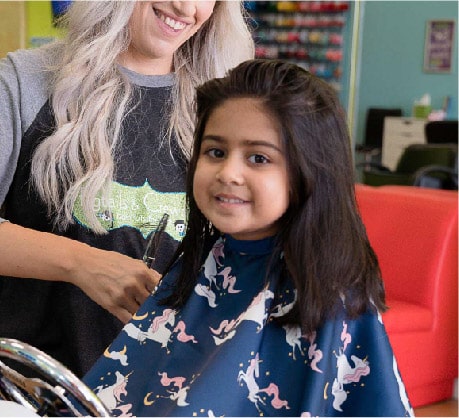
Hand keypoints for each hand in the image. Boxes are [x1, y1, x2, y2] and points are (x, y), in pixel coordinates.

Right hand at [0, 222, 159, 322]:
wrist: (85, 264)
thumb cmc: (110, 261)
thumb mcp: (132, 262)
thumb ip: (146, 272)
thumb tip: (161, 282)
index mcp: (142, 272)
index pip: (161, 287)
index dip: (165, 296)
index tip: (170, 302)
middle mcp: (135, 284)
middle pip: (152, 301)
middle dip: (155, 308)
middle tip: (161, 315)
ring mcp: (123, 296)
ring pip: (140, 312)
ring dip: (144, 316)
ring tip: (149, 321)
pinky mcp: (112, 305)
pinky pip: (127, 319)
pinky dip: (133, 322)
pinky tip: (137, 325)